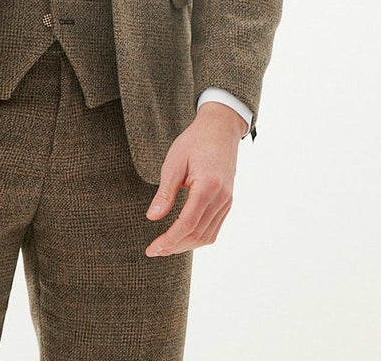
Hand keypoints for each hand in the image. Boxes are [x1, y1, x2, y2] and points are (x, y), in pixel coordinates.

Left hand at [144, 102, 245, 256]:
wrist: (220, 129)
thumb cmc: (194, 142)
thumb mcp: (174, 162)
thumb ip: (165, 193)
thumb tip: (152, 218)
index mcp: (208, 186)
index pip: (187, 224)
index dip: (169, 240)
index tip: (152, 248)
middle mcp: (222, 198)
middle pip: (197, 234)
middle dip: (175, 246)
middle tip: (154, 250)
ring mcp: (227, 201)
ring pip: (207, 235)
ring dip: (186, 245)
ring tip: (165, 246)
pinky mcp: (228, 202)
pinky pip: (214, 228)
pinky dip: (198, 237)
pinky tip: (183, 237)